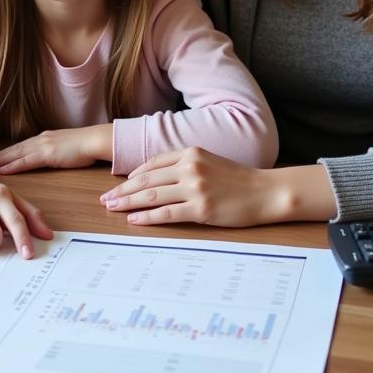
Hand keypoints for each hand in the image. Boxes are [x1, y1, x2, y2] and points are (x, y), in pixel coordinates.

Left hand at [0, 124, 112, 173]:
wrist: (95, 140)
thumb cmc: (86, 146)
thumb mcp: (67, 147)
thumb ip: (57, 151)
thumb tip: (52, 157)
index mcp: (45, 139)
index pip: (21, 146)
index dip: (7, 152)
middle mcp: (40, 140)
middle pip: (14, 149)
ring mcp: (43, 146)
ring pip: (16, 154)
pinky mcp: (47, 154)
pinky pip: (25, 161)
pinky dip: (12, 165)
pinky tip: (3, 170)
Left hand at [99, 149, 336, 225]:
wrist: (266, 191)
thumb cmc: (238, 179)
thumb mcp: (209, 161)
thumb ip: (184, 165)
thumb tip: (156, 177)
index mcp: (191, 152)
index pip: (152, 164)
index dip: (132, 176)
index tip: (118, 186)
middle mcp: (190, 167)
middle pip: (146, 180)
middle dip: (122, 191)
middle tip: (105, 200)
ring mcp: (195, 188)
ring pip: (152, 196)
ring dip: (128, 203)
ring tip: (113, 209)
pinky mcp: (201, 209)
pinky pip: (167, 213)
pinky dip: (147, 217)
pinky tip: (134, 220)